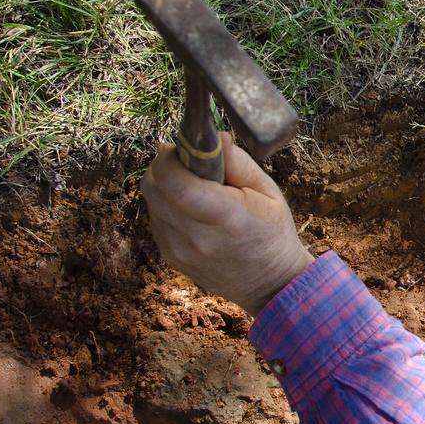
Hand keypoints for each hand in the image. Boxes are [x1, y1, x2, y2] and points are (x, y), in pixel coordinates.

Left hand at [141, 134, 313, 315]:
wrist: (269, 286)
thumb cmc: (273, 235)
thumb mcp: (269, 192)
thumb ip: (239, 162)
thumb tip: (214, 137)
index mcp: (225, 217)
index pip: (173, 180)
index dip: (170, 156)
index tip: (184, 148)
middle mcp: (195, 237)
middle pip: (153, 186)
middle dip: (165, 166)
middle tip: (190, 164)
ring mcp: (178, 250)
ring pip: (151, 201)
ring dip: (166, 186)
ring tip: (196, 191)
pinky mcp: (169, 256)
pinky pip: (156, 217)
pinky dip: (167, 205)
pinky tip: (192, 211)